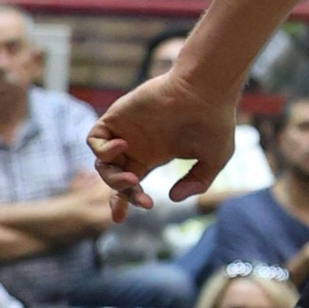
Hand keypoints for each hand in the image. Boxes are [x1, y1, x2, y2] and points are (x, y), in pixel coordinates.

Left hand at [91, 62, 243, 212]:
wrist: (205, 92)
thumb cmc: (214, 121)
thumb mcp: (214, 160)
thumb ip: (197, 182)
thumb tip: (171, 198)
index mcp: (154, 155)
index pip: (130, 183)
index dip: (125, 201)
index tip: (128, 215)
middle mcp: (136, 144)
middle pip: (113, 177)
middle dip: (120, 196)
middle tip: (139, 202)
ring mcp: (125, 131)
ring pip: (102, 163)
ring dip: (112, 178)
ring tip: (132, 179)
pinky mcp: (116, 116)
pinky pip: (94, 140)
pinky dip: (102, 150)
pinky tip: (122, 148)